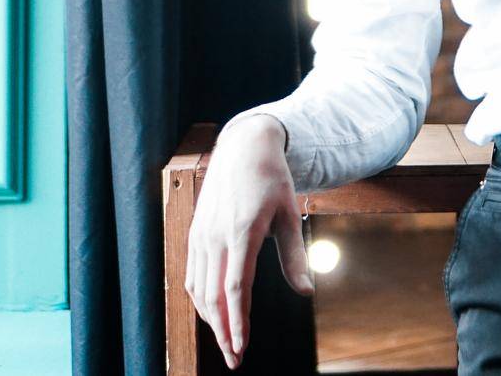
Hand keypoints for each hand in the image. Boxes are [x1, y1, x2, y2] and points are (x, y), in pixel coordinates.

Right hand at [186, 114, 315, 369]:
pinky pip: (193, 275)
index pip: (235, 287)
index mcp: (241, 231)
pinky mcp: (194, 234)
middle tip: (234, 359)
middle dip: (222, 331)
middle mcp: (215, 236)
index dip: (237, 321)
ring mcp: (200, 235)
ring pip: (199, 289)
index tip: (241, 347)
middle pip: (213, 296)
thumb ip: (294, 255)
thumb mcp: (289, 214)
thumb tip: (307, 291)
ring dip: (211, 319)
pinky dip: (201, 299)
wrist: (243, 147)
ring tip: (226, 342)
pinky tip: (214, 312)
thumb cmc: (272, 179)